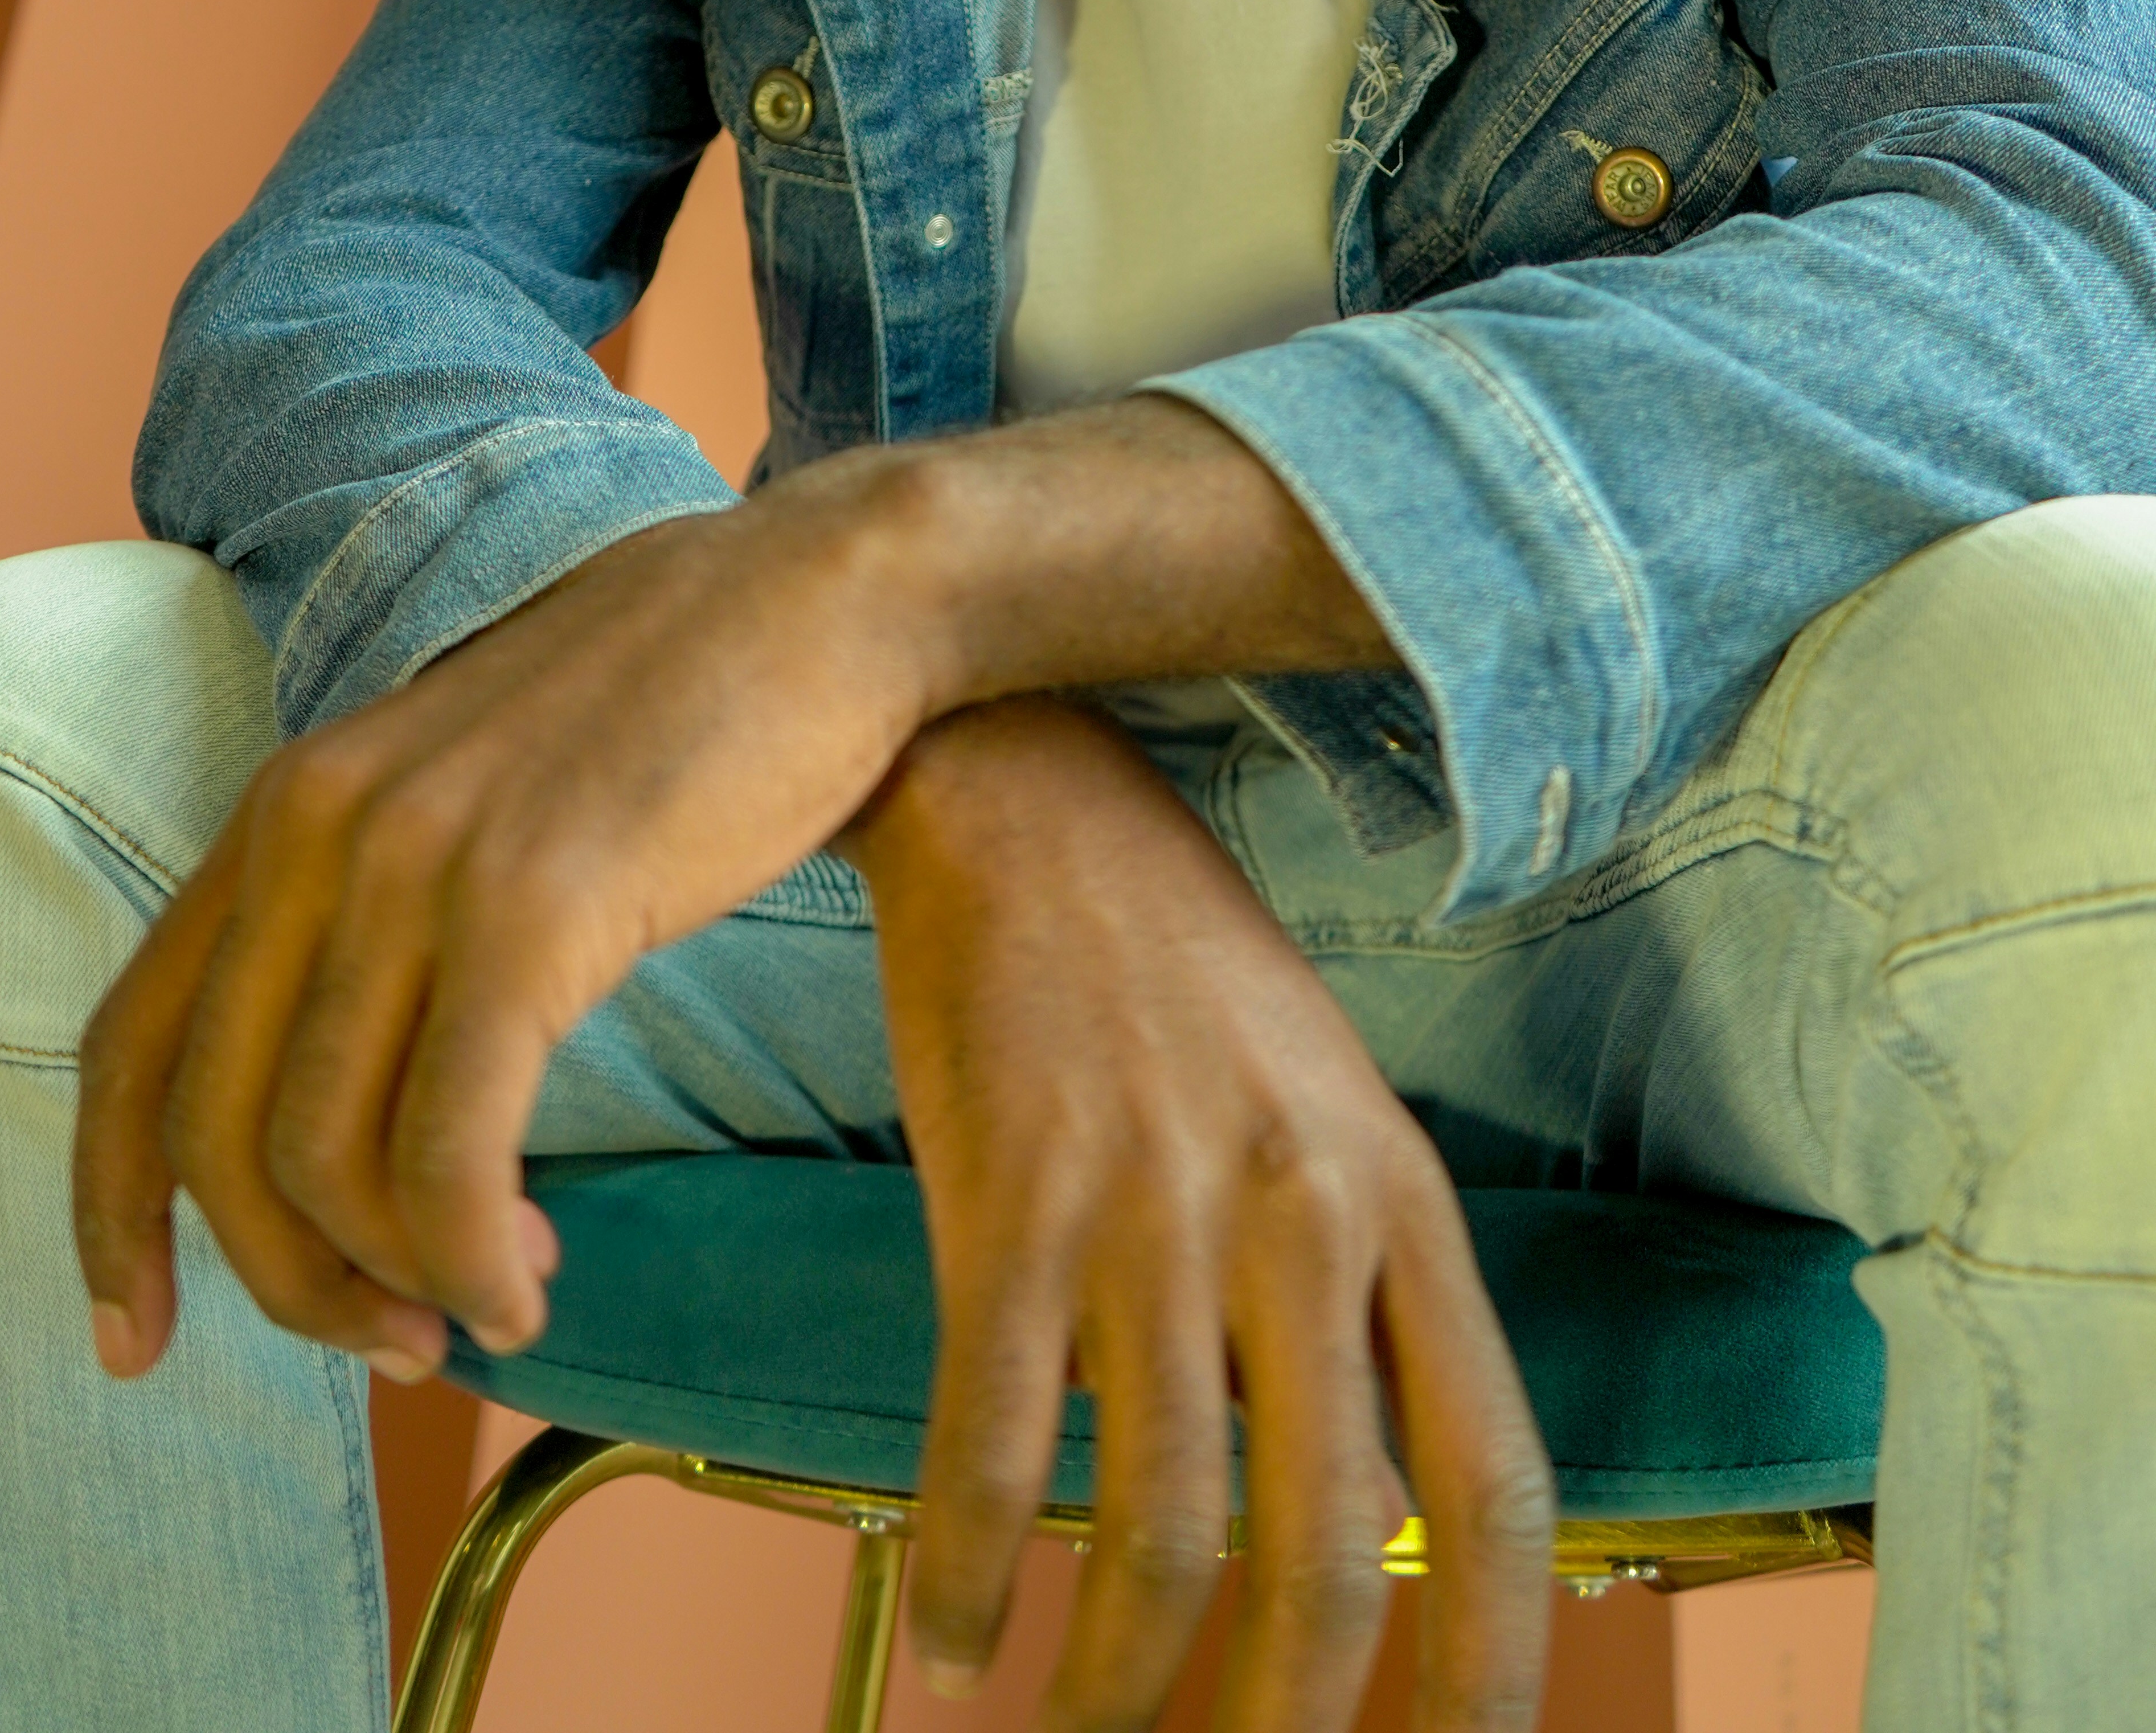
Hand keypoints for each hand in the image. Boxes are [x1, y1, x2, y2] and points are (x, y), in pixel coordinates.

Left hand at [75, 399, 1394, 1387]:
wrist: (830, 594)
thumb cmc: (682, 706)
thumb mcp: (480, 789)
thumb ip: (389, 905)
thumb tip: (353, 1091)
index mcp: (294, 800)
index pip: (130, 1042)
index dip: (109, 1212)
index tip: (135, 1339)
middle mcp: (321, 824)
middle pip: (214, 1132)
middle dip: (282, 1282)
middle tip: (389, 1346)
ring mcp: (422, 861)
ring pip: (322, 1159)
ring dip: (392, 1280)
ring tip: (485, 1304)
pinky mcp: (533, 908)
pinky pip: (447, 1151)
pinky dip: (471, 1256)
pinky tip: (526, 1285)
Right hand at [845, 700, 1553, 1732]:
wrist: (1028, 805)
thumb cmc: (1178, 974)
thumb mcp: (1324, 1112)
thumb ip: (1354, 1297)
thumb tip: (1353, 1519)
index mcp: (1403, 1202)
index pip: (1491, 1484)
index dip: (1494, 1667)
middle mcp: (1300, 1217)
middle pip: (1331, 1555)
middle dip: (1286, 1729)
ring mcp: (1156, 1208)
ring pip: (1166, 1530)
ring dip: (1113, 1685)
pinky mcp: (1015, 1197)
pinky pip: (997, 1443)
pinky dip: (973, 1575)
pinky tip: (952, 1642)